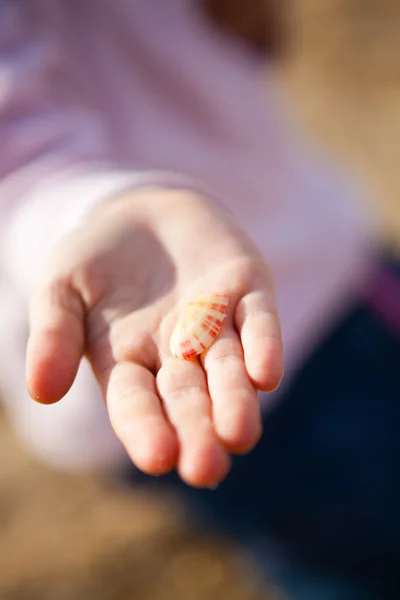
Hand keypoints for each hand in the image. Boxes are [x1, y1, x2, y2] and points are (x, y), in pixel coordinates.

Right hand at [26, 188, 282, 486]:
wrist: (142, 211)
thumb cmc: (95, 257)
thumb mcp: (61, 288)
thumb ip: (53, 335)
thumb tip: (42, 392)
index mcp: (128, 363)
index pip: (136, 404)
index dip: (147, 429)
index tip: (158, 458)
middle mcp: (177, 355)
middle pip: (189, 397)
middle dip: (198, 431)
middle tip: (206, 469)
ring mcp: (216, 323)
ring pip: (229, 368)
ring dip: (235, 400)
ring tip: (240, 435)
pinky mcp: (247, 290)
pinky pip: (259, 321)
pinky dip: (264, 345)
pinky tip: (265, 374)